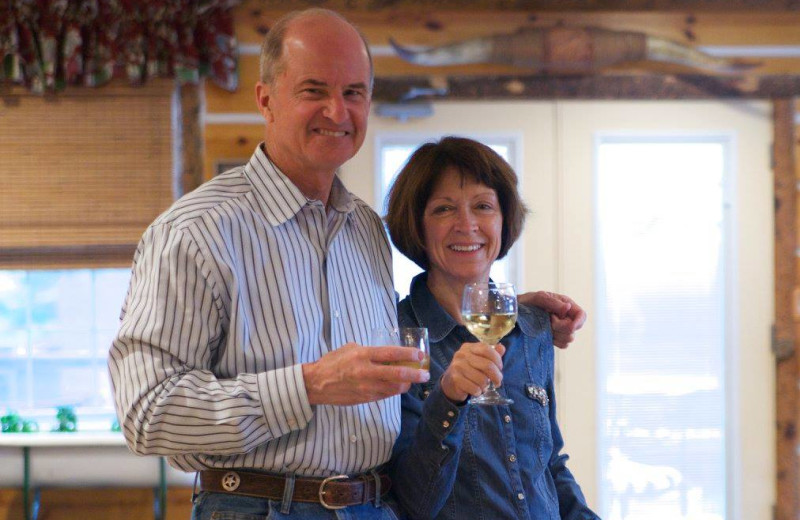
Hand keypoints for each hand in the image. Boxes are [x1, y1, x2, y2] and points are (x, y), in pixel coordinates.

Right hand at [303, 343, 429, 405]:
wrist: (316, 383)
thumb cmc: (332, 362)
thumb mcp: (350, 348)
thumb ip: (369, 351)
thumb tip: (385, 354)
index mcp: (362, 355)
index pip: (390, 354)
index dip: (408, 355)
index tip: (420, 355)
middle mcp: (366, 372)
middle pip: (397, 374)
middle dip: (414, 374)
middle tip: (425, 374)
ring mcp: (366, 387)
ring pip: (394, 388)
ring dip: (406, 385)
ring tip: (413, 381)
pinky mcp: (365, 398)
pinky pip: (385, 395)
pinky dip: (394, 391)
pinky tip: (398, 387)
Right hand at [440, 343, 506, 402]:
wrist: (450, 382)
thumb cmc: (469, 370)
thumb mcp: (479, 360)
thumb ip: (491, 354)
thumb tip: (501, 347)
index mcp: (469, 347)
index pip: (487, 349)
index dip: (497, 360)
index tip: (500, 369)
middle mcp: (462, 354)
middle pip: (487, 365)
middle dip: (496, 376)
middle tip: (498, 382)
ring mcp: (457, 366)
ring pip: (482, 379)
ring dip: (485, 386)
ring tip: (483, 386)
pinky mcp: (455, 379)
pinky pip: (474, 388)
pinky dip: (478, 392)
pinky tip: (476, 390)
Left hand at [518, 291, 586, 348]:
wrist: (515, 313)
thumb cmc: (527, 302)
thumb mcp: (538, 298)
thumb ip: (552, 302)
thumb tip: (567, 308)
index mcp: (566, 305)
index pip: (581, 315)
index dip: (578, 322)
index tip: (570, 326)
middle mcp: (566, 318)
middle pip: (574, 330)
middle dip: (560, 328)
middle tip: (548, 320)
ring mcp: (561, 329)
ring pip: (568, 339)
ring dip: (556, 334)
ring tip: (545, 326)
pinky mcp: (555, 338)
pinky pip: (562, 345)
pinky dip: (554, 341)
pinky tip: (545, 334)